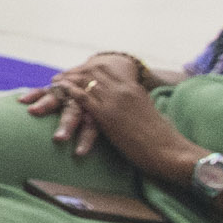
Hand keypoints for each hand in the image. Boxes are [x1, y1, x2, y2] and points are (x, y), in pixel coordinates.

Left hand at [28, 52, 161, 161]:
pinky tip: (57, 91)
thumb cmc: (162, 141)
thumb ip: (136, 110)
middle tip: (58, 77)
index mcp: (135, 90)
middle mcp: (124, 90)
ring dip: (67, 81)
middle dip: (75, 73)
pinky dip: (68, 91)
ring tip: (52, 82)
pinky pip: (83, 96)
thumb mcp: (148, 117)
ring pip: (86, 81)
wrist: (169, 151)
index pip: (107, 72)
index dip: (89, 71)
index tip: (76, 73)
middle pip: (94, 72)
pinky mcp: (108, 114)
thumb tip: (130, 114)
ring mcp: (116, 100)